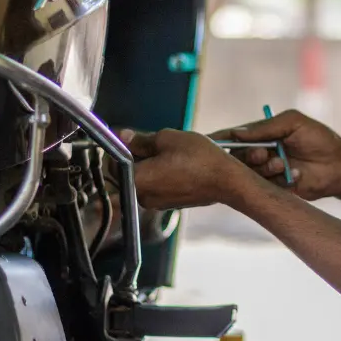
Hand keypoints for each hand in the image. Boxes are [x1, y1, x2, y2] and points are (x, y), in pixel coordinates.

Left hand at [123, 128, 250, 210]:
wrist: (227, 181)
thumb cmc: (199, 159)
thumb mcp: (168, 138)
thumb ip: (140, 139)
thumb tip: (123, 136)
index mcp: (138, 180)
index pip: (113, 165)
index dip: (120, 149)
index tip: (132, 138)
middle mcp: (143, 197)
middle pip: (129, 172)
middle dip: (138, 156)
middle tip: (156, 142)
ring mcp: (157, 203)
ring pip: (145, 178)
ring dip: (152, 164)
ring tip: (172, 152)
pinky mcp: (170, 204)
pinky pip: (158, 186)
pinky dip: (163, 174)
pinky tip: (179, 164)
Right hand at [210, 109, 340, 200]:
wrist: (340, 166)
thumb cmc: (319, 139)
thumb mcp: (293, 123)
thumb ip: (265, 127)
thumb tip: (237, 132)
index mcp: (263, 135)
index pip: (235, 137)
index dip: (221, 139)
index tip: (208, 141)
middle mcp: (262, 153)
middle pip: (238, 157)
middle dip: (248, 155)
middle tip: (262, 154)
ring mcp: (268, 172)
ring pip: (250, 173)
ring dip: (265, 168)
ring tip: (283, 164)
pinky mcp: (275, 189)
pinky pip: (264, 187)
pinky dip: (278, 180)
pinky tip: (296, 175)